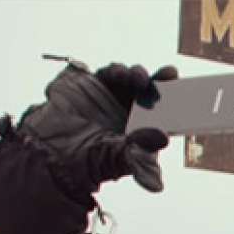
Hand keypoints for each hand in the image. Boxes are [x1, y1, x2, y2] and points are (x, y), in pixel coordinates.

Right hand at [0, 60, 177, 233]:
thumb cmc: (88, 162)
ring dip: (139, 75)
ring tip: (139, 79)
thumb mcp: (118, 160)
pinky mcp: (93, 85)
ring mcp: (112, 97)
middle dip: (162, 82)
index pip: (165, 113)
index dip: (176, 102)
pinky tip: (119, 75)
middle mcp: (130, 112)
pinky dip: (117, 71)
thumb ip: (141, 155)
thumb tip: (163, 140)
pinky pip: (110, 73)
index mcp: (142, 130)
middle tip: (170, 74)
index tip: (184, 94)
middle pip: (153, 92)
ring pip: (133, 79)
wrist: (50, 153)